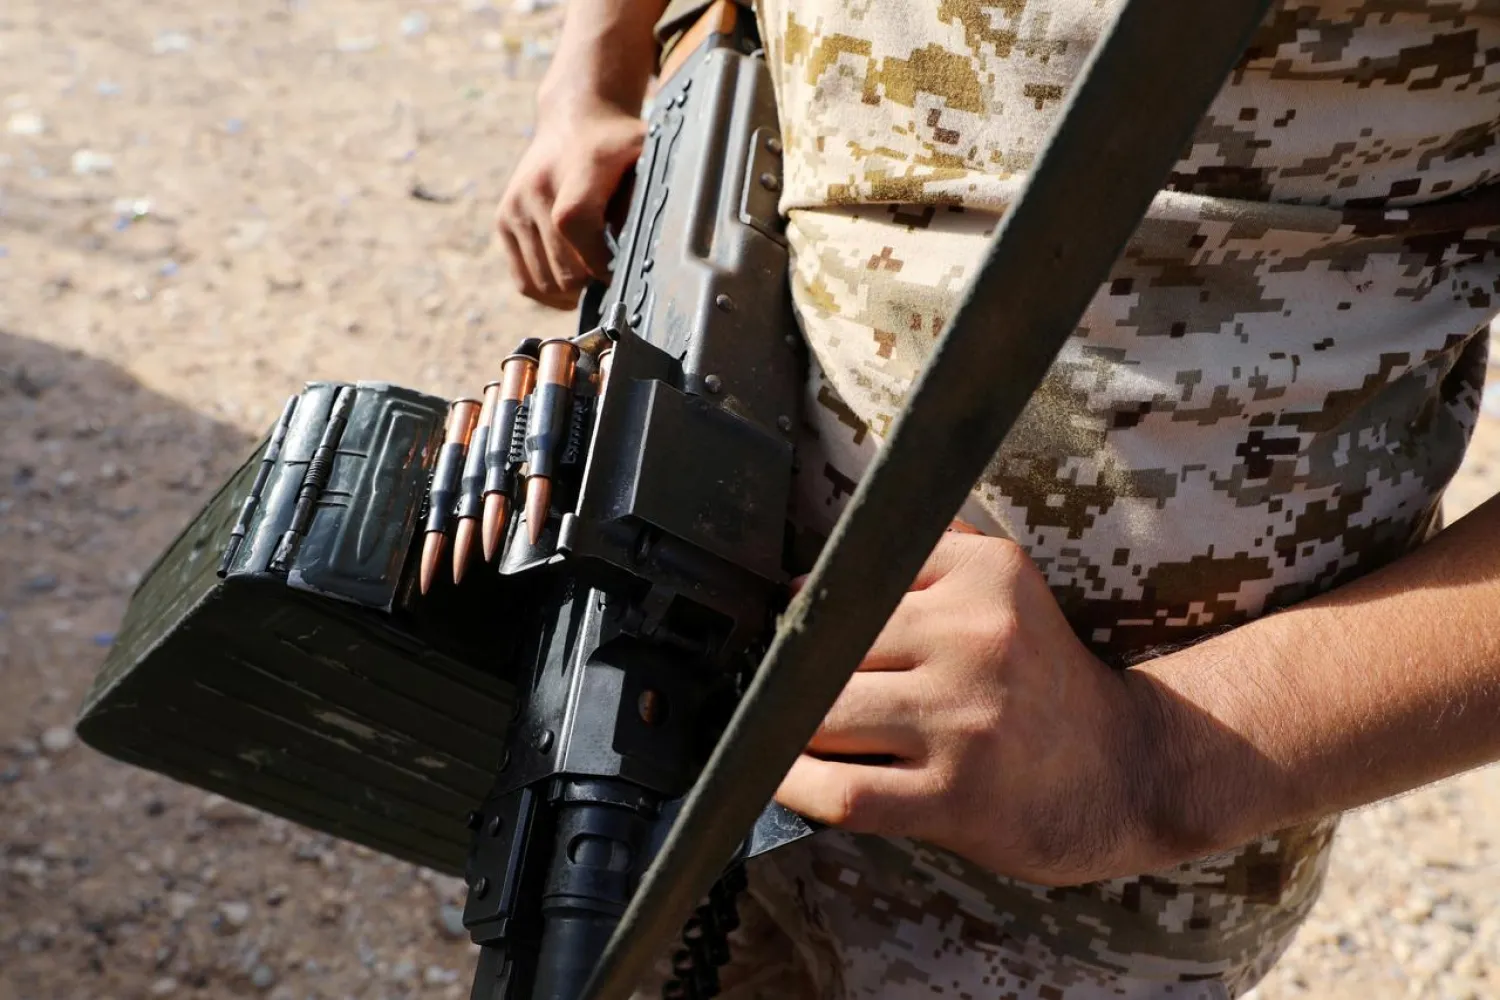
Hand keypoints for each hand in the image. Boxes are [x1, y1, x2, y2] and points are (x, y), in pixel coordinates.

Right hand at [495, 97, 643, 308]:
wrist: (574, 121)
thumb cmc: (620, 148)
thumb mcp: (646, 159)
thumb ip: (645, 202)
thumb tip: (648, 256)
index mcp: (578, 168)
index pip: (575, 224)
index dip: (601, 262)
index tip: (624, 274)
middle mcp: (537, 187)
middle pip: (562, 267)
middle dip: (593, 285)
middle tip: (615, 282)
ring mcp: (515, 206)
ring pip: (543, 283)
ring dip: (572, 295)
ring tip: (595, 284)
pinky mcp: (504, 221)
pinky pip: (525, 281)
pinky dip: (549, 293)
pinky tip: (572, 289)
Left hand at [775, 532, 1159, 886]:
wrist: (1129, 772)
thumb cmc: (1046, 685)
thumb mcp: (1011, 595)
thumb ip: (934, 561)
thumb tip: (811, 577)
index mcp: (987, 577)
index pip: (859, 581)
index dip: (816, 614)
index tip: (801, 637)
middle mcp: (978, 638)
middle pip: (831, 647)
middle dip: (795, 674)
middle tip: (786, 691)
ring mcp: (964, 720)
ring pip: (825, 715)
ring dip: (789, 729)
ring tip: (785, 732)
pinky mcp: (954, 796)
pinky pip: (845, 791)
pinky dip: (797, 786)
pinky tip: (784, 779)